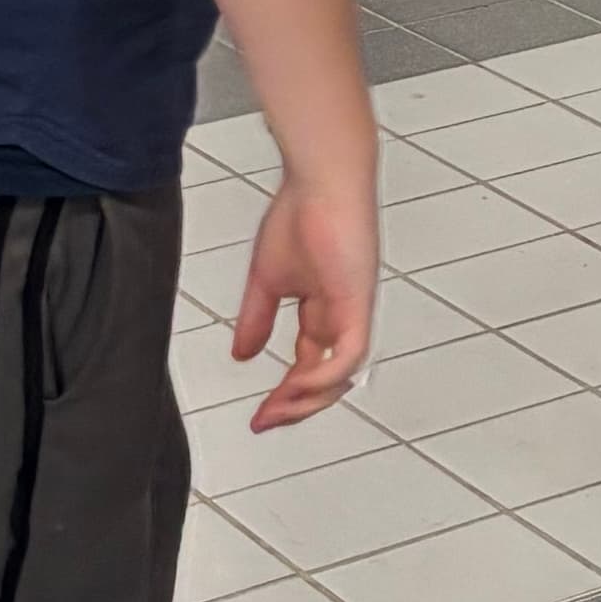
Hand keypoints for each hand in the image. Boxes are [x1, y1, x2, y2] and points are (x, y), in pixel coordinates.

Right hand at [233, 167, 378, 430]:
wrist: (320, 179)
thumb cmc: (301, 215)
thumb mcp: (267, 280)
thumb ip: (256, 319)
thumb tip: (241, 355)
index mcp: (324, 311)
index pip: (308, 366)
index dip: (285, 395)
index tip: (258, 416)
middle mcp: (343, 316)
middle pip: (327, 379)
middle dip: (296, 407)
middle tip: (265, 422)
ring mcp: (353, 310)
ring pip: (342, 374)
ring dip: (308, 399)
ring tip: (276, 410)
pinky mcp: (359, 300)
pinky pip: (350, 352)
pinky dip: (325, 375)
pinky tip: (297, 384)